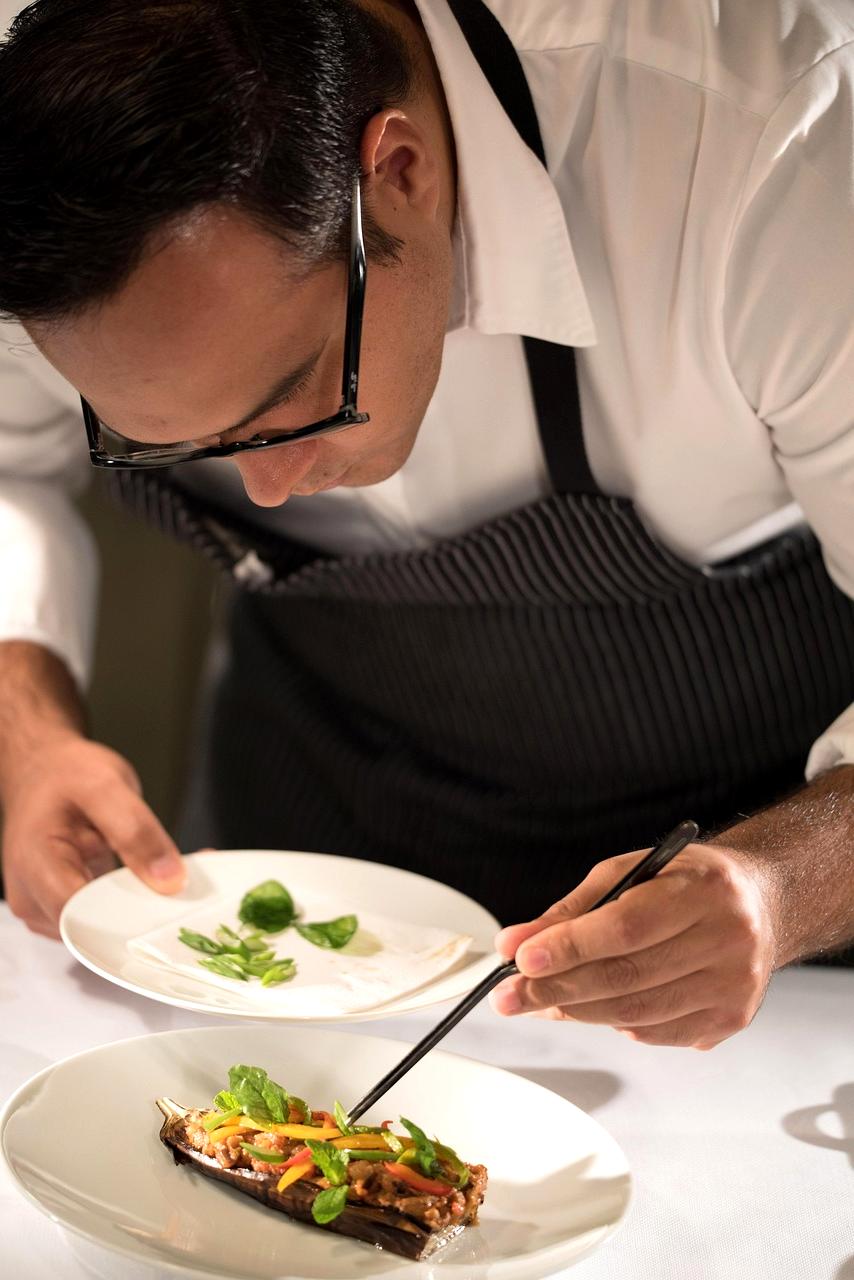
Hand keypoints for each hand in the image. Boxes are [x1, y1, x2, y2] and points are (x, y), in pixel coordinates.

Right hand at [2, 733, 185, 938]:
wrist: (44, 771)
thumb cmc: (65, 774)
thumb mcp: (106, 787)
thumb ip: (136, 832)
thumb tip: (169, 880)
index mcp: (36, 866)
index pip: (83, 918)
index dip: (129, 918)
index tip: (171, 901)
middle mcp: (32, 898)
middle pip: (92, 929)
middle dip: (141, 912)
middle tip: (184, 882)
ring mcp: (43, 907)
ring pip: (98, 929)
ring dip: (137, 908)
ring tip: (166, 874)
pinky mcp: (60, 907)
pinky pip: (98, 918)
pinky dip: (128, 903)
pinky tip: (148, 878)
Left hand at [490, 843, 777, 1048]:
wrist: (760, 903)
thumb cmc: (686, 882)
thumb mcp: (629, 873)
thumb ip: (573, 910)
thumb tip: (516, 944)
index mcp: (704, 890)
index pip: (626, 927)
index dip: (570, 947)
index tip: (522, 958)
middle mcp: (728, 939)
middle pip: (628, 977)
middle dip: (557, 989)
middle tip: (509, 995)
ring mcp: (734, 985)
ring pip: (636, 1014)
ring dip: (577, 1011)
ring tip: (538, 1001)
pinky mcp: (730, 1019)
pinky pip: (655, 1033)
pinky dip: (614, 1023)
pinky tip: (593, 1007)